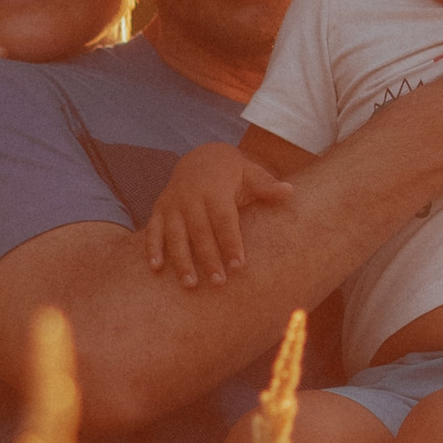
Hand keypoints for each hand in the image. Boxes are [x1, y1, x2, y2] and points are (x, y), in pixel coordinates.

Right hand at [144, 144, 295, 287]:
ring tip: (190, 284)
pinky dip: (152, 248)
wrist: (200, 158)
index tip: (239, 265)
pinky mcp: (159, 210)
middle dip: (208, 258)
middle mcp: (191, 197)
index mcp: (215, 189)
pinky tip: (155, 269)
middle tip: (218, 282)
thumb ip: (266, 186)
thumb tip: (289, 191)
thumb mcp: (250, 173)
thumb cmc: (231, 173)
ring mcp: (172, 204)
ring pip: (175, 235)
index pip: (224, 219)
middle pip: (199, 231)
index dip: (231, 242)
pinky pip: (153, 230)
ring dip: (181, 260)